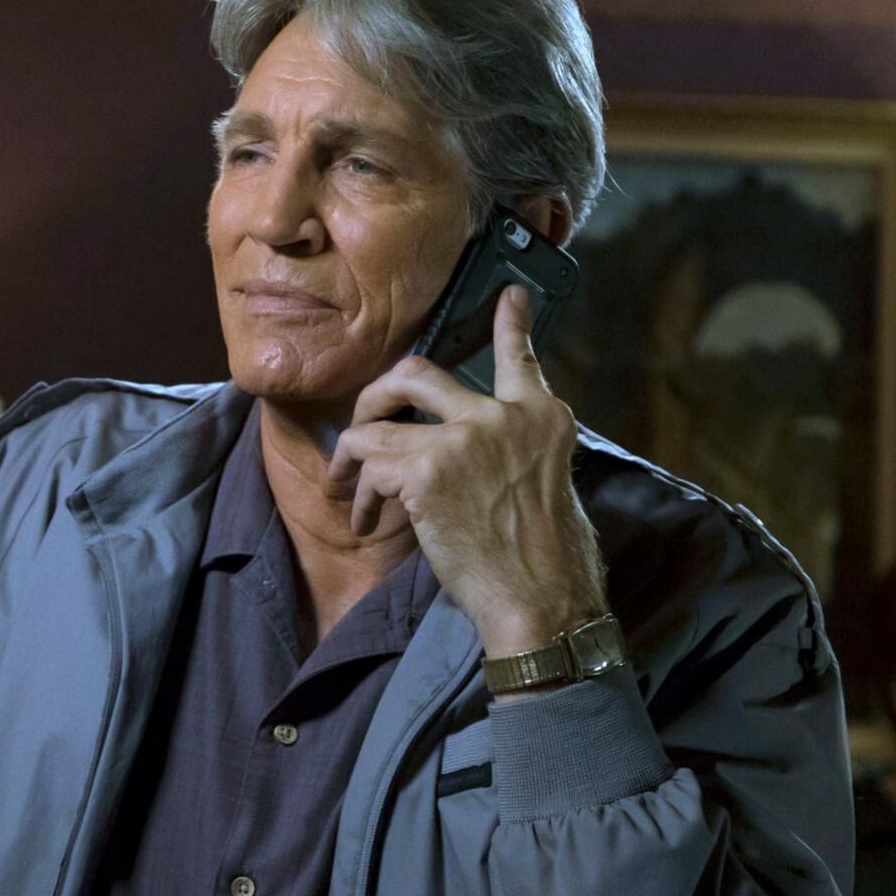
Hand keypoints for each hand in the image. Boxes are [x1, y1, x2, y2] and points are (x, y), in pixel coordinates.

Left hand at [326, 286, 605, 654]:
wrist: (540, 599)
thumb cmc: (546, 560)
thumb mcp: (547, 484)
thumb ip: (516, 451)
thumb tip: (475, 451)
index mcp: (541, 418)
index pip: (519, 358)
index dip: (509, 324)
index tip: (507, 296)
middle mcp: (504, 415)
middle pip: (415, 373)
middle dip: (375, 396)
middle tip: (364, 422)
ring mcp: (464, 438)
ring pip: (376, 423)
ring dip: (354, 458)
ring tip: (348, 488)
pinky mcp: (427, 470)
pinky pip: (370, 467)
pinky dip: (361, 499)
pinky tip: (367, 524)